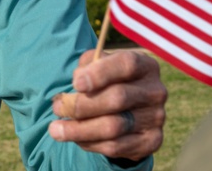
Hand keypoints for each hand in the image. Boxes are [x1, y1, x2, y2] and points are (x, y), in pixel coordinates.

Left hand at [48, 49, 166, 161]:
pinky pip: (116, 146)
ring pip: (114, 127)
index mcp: (145, 65)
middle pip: (117, 98)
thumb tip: (79, 79)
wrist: (128, 110)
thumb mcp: (99, 65)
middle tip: (56, 107)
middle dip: (81, 105)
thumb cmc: (107, 81)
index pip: (126, 64)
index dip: (100, 73)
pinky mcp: (151, 141)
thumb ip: (88, 64)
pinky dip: (90, 143)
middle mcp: (155, 91)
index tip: (76, 84)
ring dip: (79, 129)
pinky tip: (75, 137)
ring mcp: (156, 117)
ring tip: (55, 129)